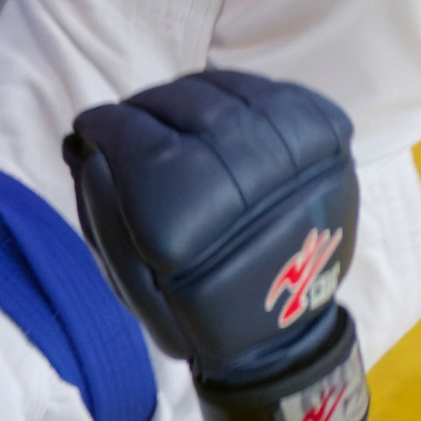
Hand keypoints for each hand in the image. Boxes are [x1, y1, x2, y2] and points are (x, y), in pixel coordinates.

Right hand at [68, 69, 368, 420]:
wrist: (281, 332)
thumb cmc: (192, 306)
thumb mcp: (127, 276)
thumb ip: (101, 204)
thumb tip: (92, 140)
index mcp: (185, 218)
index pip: (131, 135)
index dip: (103, 123)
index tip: (91, 124)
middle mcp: (243, 178)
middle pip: (180, 103)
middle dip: (145, 106)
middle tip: (133, 120)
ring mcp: (294, 154)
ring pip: (227, 88)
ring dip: (191, 96)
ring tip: (177, 116)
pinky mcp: (329, 140)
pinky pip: (273, 90)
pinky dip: (240, 96)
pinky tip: (224, 119)